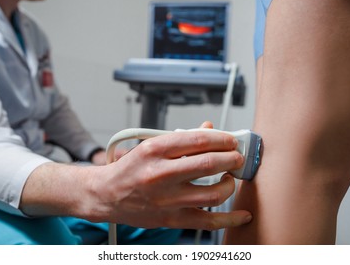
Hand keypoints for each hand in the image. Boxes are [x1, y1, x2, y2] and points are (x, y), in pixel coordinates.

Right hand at [88, 125, 251, 229]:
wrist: (106, 195)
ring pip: (213, 193)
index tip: (231, 140)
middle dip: (231, 158)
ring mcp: (167, 200)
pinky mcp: (171, 219)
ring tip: (230, 178)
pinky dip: (230, 219)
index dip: (222, 139)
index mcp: (154, 150)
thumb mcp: (150, 145)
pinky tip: (243, 214)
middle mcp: (160, 174)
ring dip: (230, 184)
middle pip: (209, 164)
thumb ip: (182, 139)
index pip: (197, 140)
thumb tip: (210, 128)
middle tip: (236, 157)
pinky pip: (208, 221)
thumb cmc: (129, 169)